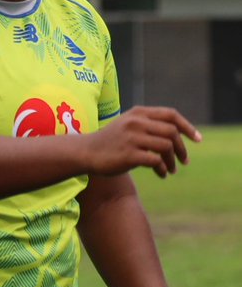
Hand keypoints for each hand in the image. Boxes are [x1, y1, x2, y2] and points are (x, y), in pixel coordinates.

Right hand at [84, 107, 201, 178]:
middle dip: (182, 148)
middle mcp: (136, 122)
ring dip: (173, 161)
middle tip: (184, 161)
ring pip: (166, 146)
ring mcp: (132, 138)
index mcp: (139, 113)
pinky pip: (156, 161)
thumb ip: (149, 124)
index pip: (171, 115)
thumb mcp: (129, 124)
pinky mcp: (129, 155)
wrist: (87, 152)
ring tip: (171, 170)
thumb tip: (177, 132)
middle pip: (172, 132)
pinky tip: (161, 174)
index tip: (198, 139)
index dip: (188, 126)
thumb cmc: (112, 140)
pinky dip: (163, 169)